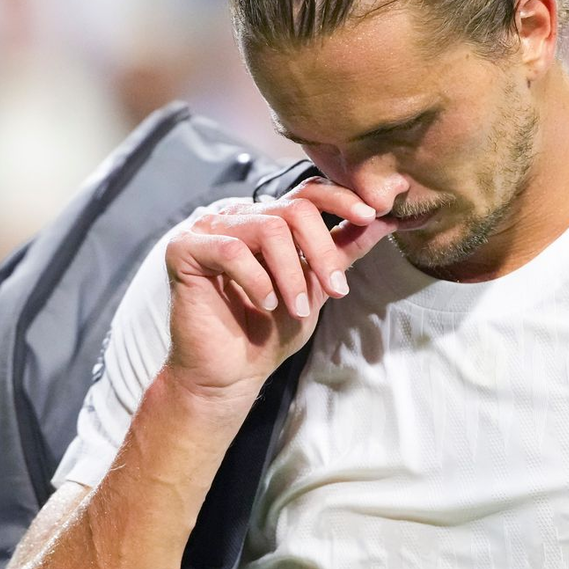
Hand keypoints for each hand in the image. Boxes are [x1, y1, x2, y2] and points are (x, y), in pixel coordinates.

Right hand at [163, 177, 395, 409]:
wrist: (231, 374)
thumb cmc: (270, 332)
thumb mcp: (317, 287)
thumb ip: (343, 251)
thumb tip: (384, 220)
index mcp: (267, 219)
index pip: (307, 193)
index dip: (341, 200)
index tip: (372, 217)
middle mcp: (237, 216)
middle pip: (294, 209)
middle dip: (322, 252)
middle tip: (335, 291)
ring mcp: (207, 228)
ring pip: (268, 230)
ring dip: (292, 274)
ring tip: (296, 308)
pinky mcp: (184, 249)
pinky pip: (231, 251)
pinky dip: (257, 280)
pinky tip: (264, 304)